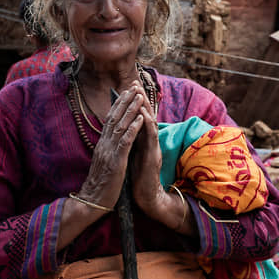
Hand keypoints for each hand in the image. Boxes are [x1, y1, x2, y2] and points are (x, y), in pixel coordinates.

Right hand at [75, 85, 147, 209]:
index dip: (119, 103)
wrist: (92, 201)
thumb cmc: (101, 183)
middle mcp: (104, 144)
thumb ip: (108, 147)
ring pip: (120, 126)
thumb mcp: (104, 161)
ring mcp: (109, 152)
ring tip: (140, 97)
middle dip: (125, 100)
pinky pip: (125, 142)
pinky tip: (140, 119)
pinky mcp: (115, 162)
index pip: (110, 118)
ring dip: (131, 110)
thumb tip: (113, 136)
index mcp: (102, 143)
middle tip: (134, 86)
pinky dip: (133, 129)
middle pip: (115, 117)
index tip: (127, 91)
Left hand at [130, 81, 165, 214]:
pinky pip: (150, 136)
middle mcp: (149, 141)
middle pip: (145, 115)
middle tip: (134, 83)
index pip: (138, 117)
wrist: (145, 195)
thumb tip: (125, 129)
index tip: (128, 88)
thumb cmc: (138, 177)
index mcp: (142, 140)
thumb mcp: (132, 154)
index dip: (134, 103)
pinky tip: (142, 113)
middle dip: (140, 99)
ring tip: (139, 92)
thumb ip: (131, 141)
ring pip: (150, 122)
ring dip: (145, 106)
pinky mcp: (153, 155)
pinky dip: (146, 123)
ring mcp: (152, 147)